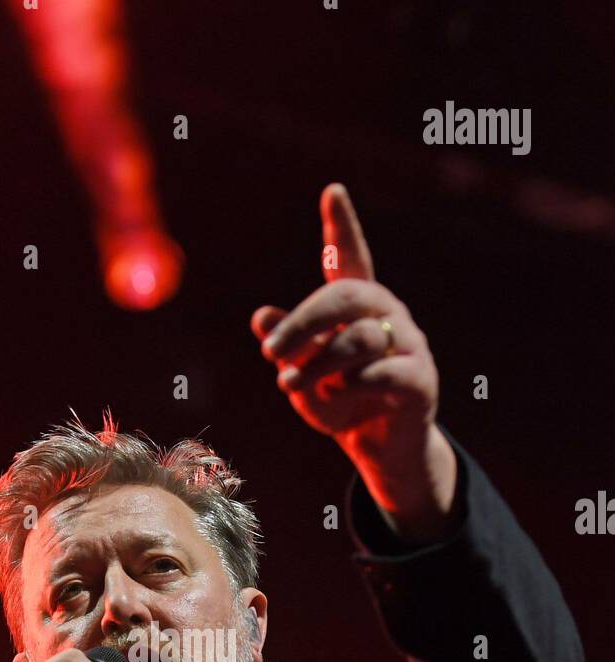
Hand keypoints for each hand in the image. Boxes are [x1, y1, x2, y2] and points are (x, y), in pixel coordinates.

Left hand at [251, 183, 456, 540]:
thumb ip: (286, 346)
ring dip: (318, 363)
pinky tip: (337, 396)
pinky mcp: (421, 379)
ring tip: (290, 385)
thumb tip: (259, 317)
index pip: (350, 258)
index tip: (332, 192)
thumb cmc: (338, 402)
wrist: (377, 449)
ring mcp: (409, 344)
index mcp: (358, 306)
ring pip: (360, 339)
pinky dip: (352, 386)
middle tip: (270, 350)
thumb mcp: (301, 374)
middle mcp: (387, 314)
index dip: (342, 226)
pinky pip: (384, 372)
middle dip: (304, 321)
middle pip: (349, 296)